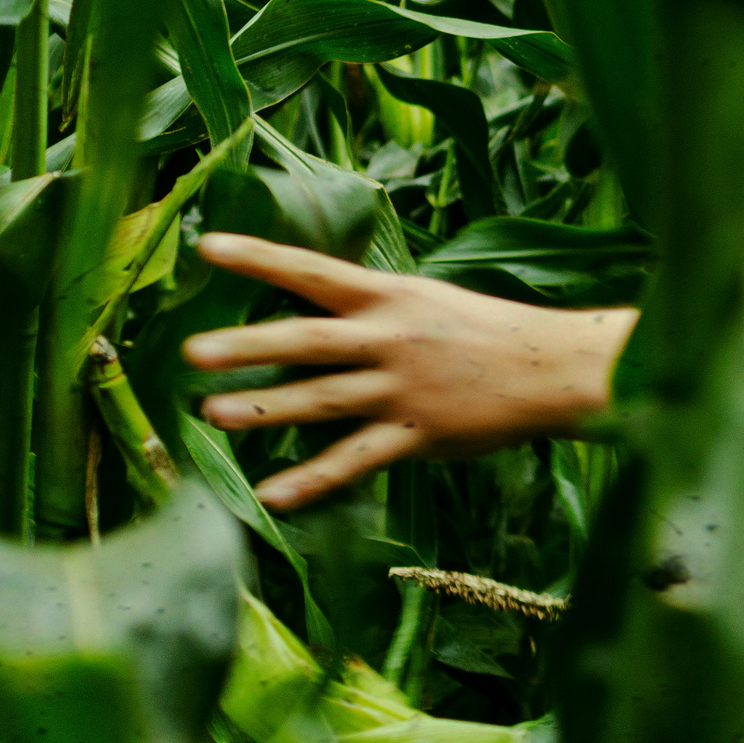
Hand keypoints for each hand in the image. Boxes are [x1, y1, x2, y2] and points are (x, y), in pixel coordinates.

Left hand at [181, 233, 635, 510]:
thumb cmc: (487, 331)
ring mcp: (400, 388)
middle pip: (305, 340)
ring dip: (264, 407)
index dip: (259, 258)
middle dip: (246, 346)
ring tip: (212, 414)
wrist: (552, 367)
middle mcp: (388, 338)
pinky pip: (355, 460)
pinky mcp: (416, 433)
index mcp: (390, 296)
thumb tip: (317, 308)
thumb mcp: (426, 300)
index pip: (312, 271)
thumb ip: (373, 308)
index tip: (207, 248)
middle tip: (192, 352)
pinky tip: (272, 494)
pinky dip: (312, 479)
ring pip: (321, 399)